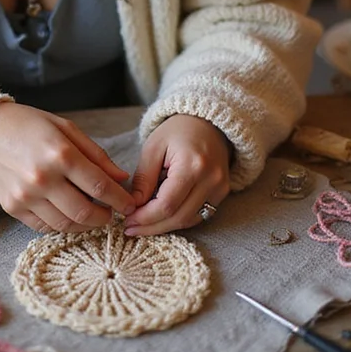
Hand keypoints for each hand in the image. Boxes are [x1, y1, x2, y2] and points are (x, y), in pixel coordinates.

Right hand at [0, 102, 135, 232]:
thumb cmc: (29, 126)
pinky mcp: (13, 208)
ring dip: (85, 225)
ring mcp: (26, 196)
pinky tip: (69, 215)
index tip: (129, 204)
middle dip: (105, 217)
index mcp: (60, 154)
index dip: (120, 199)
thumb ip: (96, 155)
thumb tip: (122, 178)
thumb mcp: (66, 128)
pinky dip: (62, 225)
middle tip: (112, 214)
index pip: (100, 186)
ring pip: (66, 225)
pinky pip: (45, 227)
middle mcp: (43, 178)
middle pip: (85, 212)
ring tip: (92, 216)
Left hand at [124, 114, 230, 235]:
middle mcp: (211, 180)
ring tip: (142, 225)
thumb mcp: (153, 148)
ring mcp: (220, 188)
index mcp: (193, 165)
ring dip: (164, 226)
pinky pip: (199, 215)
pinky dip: (178, 219)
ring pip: (190, 220)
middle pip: (179, 217)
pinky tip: (161, 217)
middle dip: (152, 227)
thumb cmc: (177, 131)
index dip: (146, 218)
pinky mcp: (222, 193)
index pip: (167, 204)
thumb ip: (144, 178)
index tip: (127, 221)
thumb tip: (133, 205)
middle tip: (131, 229)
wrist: (208, 123)